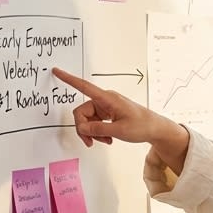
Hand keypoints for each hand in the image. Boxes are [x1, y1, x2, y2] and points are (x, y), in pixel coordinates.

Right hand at [52, 68, 190, 171]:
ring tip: (105, 141)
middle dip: (84, 129)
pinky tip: (107, 139)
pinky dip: (98, 132)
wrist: (155, 129)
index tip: (56, 71)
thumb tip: (82, 128)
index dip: (69, 79)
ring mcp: (105, 107)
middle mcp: (104, 100)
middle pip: (81, 113)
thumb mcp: (119, 131)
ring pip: (87, 120)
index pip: (84, 86)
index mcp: (107, 98)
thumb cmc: (142, 126)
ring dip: (92, 133)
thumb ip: (98, 129)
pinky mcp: (107, 113)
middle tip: (91, 142)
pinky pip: (94, 123)